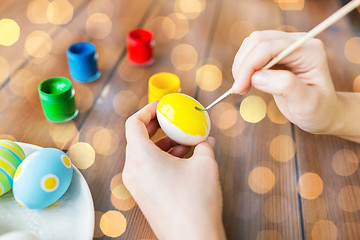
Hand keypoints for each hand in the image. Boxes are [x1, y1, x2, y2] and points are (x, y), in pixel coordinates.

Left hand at [123, 101, 225, 239]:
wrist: (192, 238)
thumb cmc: (196, 202)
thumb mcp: (205, 164)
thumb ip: (203, 144)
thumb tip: (205, 139)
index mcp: (141, 157)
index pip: (132, 123)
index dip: (147, 110)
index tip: (161, 107)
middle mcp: (132, 170)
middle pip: (137, 138)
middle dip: (156, 126)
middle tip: (172, 120)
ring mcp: (135, 185)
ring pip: (143, 154)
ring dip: (161, 144)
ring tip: (184, 142)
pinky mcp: (142, 195)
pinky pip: (146, 168)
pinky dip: (160, 159)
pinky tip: (182, 159)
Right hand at [232, 30, 339, 134]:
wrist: (321, 112)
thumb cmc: (317, 110)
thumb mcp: (306, 103)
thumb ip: (285, 86)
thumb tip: (257, 76)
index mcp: (308, 50)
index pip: (269, 47)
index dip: (250, 65)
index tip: (239, 88)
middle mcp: (297, 42)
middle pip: (258, 40)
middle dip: (243, 64)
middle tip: (239, 89)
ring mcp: (285, 46)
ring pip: (252, 44)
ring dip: (241, 65)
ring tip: (243, 88)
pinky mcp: (276, 53)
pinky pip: (252, 52)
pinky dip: (244, 67)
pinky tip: (247, 82)